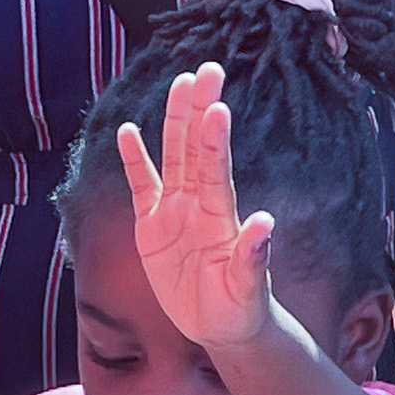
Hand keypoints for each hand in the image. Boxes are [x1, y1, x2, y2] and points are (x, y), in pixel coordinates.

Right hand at [117, 63, 275, 349]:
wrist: (223, 325)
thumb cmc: (241, 308)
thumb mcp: (247, 289)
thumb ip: (252, 258)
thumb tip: (265, 224)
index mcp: (220, 218)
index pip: (216, 172)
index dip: (214, 141)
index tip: (217, 106)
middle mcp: (198, 205)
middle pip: (196, 149)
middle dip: (200, 110)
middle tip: (207, 70)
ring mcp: (175, 211)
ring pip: (173, 156)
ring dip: (175, 121)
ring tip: (179, 83)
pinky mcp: (152, 226)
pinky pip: (142, 186)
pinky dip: (135, 160)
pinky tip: (129, 130)